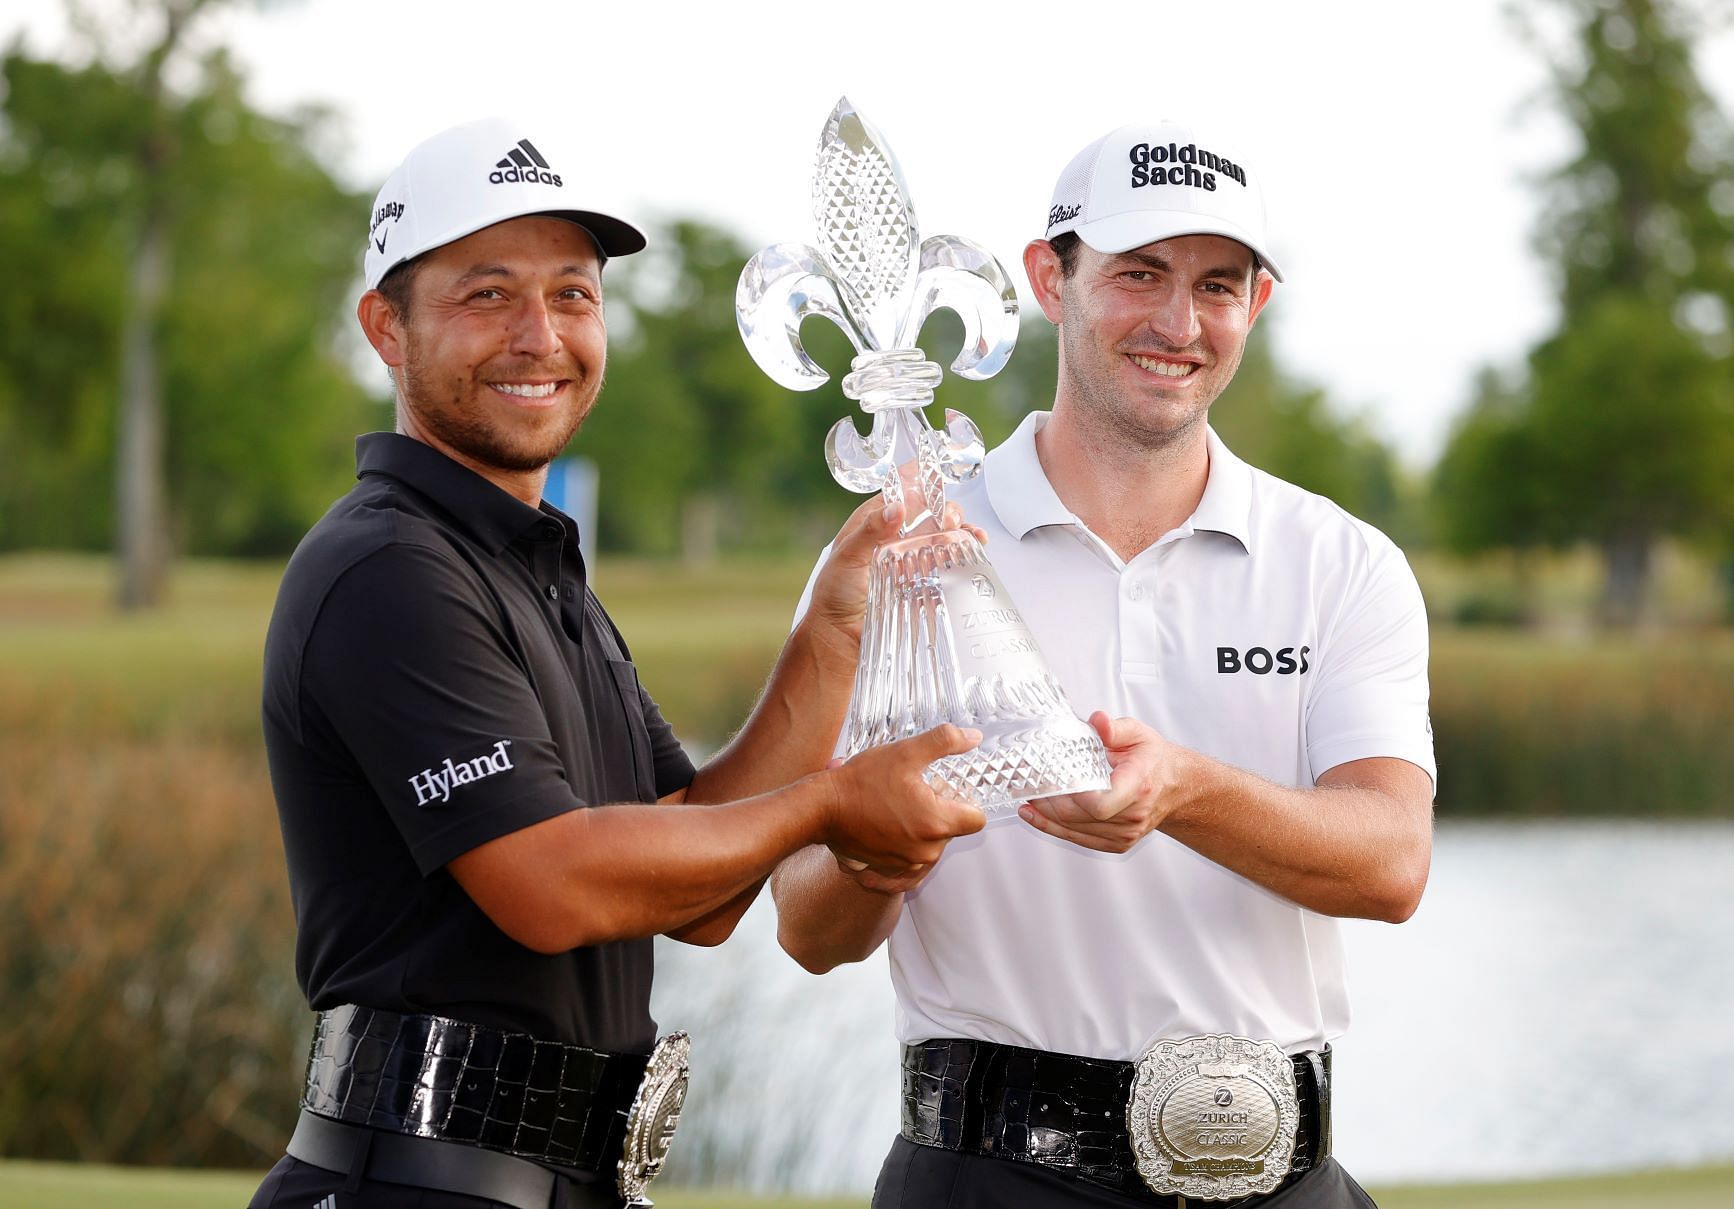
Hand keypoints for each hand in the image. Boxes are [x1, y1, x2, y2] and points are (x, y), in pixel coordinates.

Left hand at [804, 493, 986, 648]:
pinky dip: (964, 552)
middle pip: (931, 510)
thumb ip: (870, 531)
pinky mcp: (923, 578)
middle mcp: (896, 535)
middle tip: (950, 520)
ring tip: (969, 533)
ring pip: (943, 533)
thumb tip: (897, 507)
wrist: (840, 636)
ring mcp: (911, 556)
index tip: (938, 474)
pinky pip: (948, 561)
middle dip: (947, 508)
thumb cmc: (834, 594)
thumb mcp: (848, 557)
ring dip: (961, 529)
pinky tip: (975, 549)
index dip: (921, 478)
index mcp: (874, 521)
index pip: (901, 489)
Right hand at [823, 725, 985, 878]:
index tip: (946, 790)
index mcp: (936, 823)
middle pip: (953, 832)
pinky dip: (907, 853)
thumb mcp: (906, 752)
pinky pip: (912, 869)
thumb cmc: (861, 782)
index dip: (965, 801)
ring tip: (898, 810)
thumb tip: (974, 738)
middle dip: (940, 812)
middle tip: (914, 793)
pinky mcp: (890, 872)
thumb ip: (945, 741)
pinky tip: (893, 835)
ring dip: (922, 831)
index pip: (976, 819)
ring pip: (932, 848)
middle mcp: (926, 851)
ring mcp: (907, 865)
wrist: (822, 809)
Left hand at [1018, 713, 1181, 853]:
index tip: (1050, 779)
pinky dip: (1054, 827)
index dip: (1072, 797)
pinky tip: (1036, 814)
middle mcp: (1133, 815)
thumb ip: (1116, 728)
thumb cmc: (1154, 760)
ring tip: (1025, 793)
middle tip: (1025, 780)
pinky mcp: (1117, 843)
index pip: (1101, 804)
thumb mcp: (1139, 734)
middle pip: (1079, 817)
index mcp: (1138, 786)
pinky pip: (1079, 839)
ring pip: (1074, 830)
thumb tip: (1098, 721)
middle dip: (1047, 799)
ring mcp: (1125, 834)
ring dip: (1045, 813)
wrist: (1175, 787)